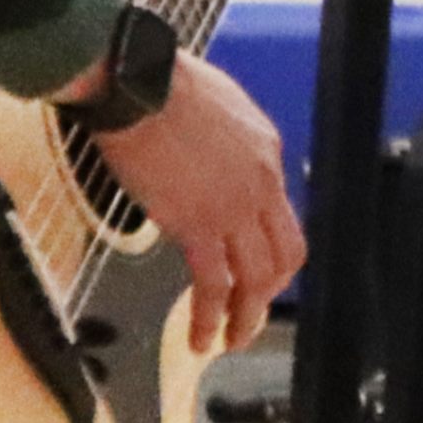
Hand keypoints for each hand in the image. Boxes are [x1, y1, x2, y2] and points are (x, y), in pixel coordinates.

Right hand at [85, 53, 302, 355]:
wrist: (138, 84)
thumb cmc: (162, 84)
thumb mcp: (218, 107)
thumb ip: (225, 140)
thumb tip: (212, 156)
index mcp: (266, 154)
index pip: (281, 214)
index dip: (268, 247)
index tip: (253, 265)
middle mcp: (261, 185)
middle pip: (284, 255)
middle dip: (270, 291)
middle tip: (250, 311)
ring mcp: (233, 208)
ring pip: (257, 279)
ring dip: (246, 317)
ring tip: (231, 339)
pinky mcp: (197, 225)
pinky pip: (213, 285)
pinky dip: (209, 318)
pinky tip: (200, 337)